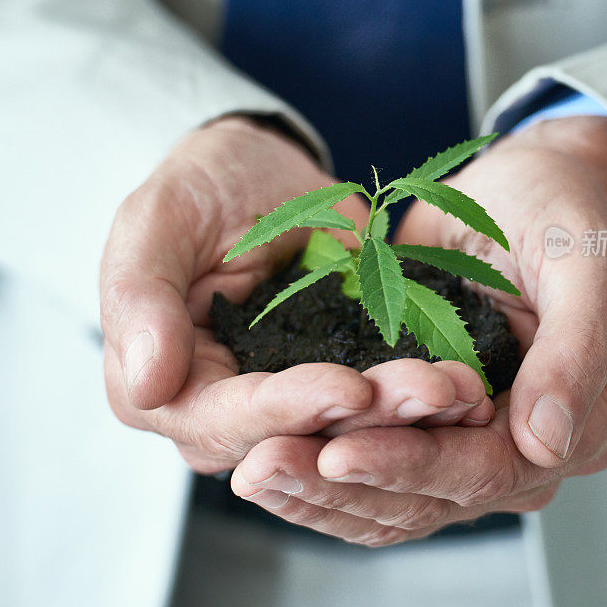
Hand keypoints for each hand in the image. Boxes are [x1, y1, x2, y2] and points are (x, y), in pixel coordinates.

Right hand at [100, 117, 492, 472]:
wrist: (256, 169)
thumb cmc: (197, 188)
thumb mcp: (155, 224)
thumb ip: (140, 300)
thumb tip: (148, 386)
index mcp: (166, 387)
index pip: (223, 421)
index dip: (286, 411)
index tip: (350, 386)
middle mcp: (227, 409)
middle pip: (296, 438)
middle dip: (367, 421)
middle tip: (435, 393)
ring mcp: (287, 395)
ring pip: (346, 428)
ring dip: (407, 415)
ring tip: (461, 389)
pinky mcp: (335, 373)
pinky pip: (379, 395)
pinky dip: (420, 391)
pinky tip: (466, 381)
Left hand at [230, 116, 606, 541]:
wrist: (523, 186)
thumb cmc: (563, 212)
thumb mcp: (584, 263)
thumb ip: (573, 351)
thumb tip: (546, 444)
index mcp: (574, 423)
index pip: (491, 469)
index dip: (415, 466)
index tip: (339, 454)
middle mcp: (519, 445)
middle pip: (430, 494)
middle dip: (346, 485)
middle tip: (267, 468)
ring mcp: (467, 434)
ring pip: (391, 491)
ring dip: (320, 488)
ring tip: (252, 469)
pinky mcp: (422, 413)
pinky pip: (371, 452)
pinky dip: (320, 462)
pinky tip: (266, 452)